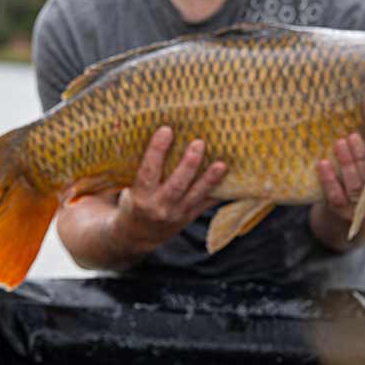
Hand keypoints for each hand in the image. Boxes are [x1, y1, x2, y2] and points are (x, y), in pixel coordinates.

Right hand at [114, 125, 226, 253]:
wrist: (139, 234)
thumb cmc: (135, 199)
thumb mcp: (131, 186)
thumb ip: (143, 167)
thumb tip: (160, 131)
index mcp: (140, 196)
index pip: (148, 171)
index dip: (157, 150)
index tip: (166, 130)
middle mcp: (160, 206)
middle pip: (177, 184)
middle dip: (189, 164)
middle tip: (199, 142)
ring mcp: (177, 213)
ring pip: (196, 195)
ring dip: (210, 179)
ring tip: (221, 164)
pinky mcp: (190, 216)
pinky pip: (208, 203)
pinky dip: (220, 191)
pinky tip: (232, 179)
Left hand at [316, 133, 364, 225]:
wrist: (357, 207)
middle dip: (362, 156)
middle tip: (353, 136)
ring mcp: (363, 208)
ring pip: (355, 186)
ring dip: (346, 163)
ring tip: (340, 143)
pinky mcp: (344, 211)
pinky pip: (336, 196)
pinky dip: (329, 180)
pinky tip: (324, 163)